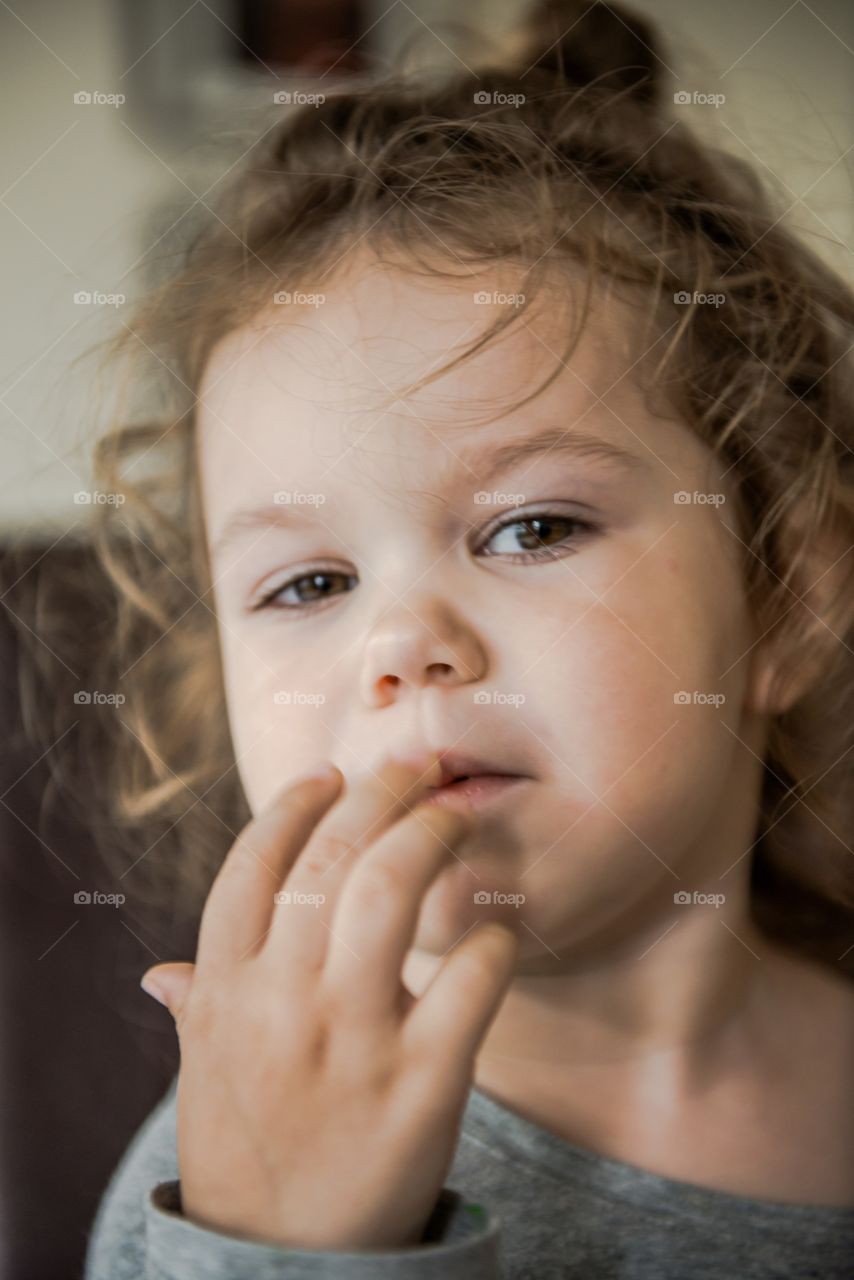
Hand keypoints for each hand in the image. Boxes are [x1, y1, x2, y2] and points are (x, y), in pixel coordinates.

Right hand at [140, 755, 518, 1249]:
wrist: (283, 1268)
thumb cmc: (247, 1150)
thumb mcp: (203, 1074)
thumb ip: (195, 1007)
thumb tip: (160, 972)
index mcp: (223, 992)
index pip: (252, 864)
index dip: (294, 804)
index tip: (331, 773)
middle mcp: (279, 1003)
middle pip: (329, 856)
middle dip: (379, 792)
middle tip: (414, 768)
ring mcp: (351, 1042)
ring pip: (389, 891)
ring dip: (428, 833)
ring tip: (453, 813)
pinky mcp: (423, 1085)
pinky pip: (469, 982)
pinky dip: (493, 938)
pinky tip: (498, 926)